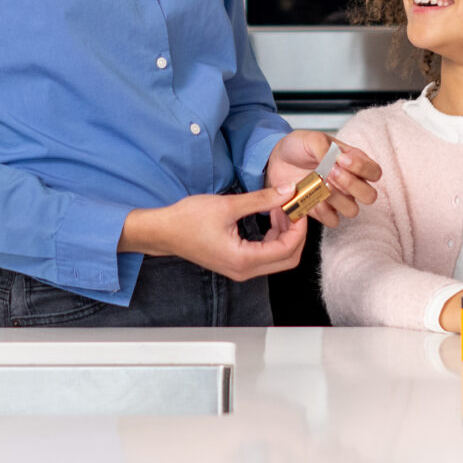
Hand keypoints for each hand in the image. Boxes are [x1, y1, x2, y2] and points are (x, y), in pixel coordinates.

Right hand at [120, 188, 307, 280]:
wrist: (164, 231)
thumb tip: (288, 191)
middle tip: (293, 208)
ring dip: (285, 234)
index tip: (298, 205)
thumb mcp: (228, 205)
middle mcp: (245, 271)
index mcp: (244, 260)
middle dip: (296, 233)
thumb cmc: (188, 220)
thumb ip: (261, 199)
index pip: (288, 249)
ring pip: (279, 258)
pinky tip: (270, 218)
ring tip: (279, 209)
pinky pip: (266, 256)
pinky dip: (273, 238)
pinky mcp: (237, 263)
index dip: (299, 227)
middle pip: (288, 259)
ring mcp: (241, 269)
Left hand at [265, 130, 382, 227]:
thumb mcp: (312, 139)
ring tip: (319, 185)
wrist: (276, 159)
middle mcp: (350, 183)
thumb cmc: (299, 147)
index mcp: (353, 162)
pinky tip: (310, 197)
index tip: (341, 159)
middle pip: (370, 196)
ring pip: (352, 210)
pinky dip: (322, 211)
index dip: (362, 168)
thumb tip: (341, 162)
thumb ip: (328, 149)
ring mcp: (337, 199)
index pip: (375, 172)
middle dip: (351, 185)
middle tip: (331, 173)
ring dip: (335, 198)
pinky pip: (332, 220)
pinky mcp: (322, 211)